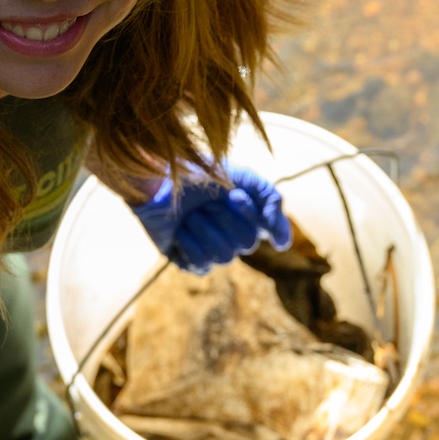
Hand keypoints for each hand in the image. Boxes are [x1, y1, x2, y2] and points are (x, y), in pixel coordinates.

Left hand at [130, 165, 291, 273]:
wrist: (155, 179)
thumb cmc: (196, 173)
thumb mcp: (241, 175)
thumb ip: (270, 199)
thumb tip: (283, 245)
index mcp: (249, 217)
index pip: (268, 230)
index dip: (249, 215)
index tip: (233, 196)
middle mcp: (234, 236)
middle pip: (246, 243)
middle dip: (222, 218)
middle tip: (205, 202)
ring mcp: (212, 250)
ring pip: (225, 256)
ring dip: (204, 229)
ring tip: (189, 215)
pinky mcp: (189, 261)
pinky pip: (202, 265)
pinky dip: (190, 243)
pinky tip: (180, 230)